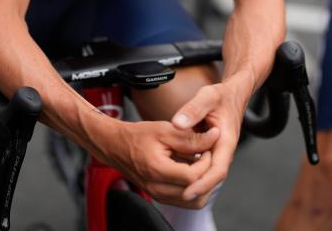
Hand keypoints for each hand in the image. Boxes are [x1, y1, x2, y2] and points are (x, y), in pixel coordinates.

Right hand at [101, 120, 218, 207]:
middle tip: (207, 155)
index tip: (206, 147)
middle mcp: (157, 189)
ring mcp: (158, 195)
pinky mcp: (160, 197)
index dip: (206, 162)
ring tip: (201, 162)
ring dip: (203, 183)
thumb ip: (190, 137)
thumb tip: (215, 136)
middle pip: (196, 193)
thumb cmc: (138, 136)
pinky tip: (192, 169)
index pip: (192, 176)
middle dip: (207, 173)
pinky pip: (186, 200)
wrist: (116, 146)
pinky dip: (194, 188)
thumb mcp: (165, 130)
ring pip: (194, 201)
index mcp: (157, 170)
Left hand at [170, 82, 246, 204]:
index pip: (217, 171)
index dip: (202, 184)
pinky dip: (189, 176)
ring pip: (206, 176)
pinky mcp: (209, 153)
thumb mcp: (207, 96)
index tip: (187, 192)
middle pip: (211, 180)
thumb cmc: (221, 96)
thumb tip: (178, 124)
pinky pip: (200, 169)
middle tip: (172, 197)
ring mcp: (216, 154)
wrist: (232, 95)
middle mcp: (223, 152)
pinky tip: (173, 179)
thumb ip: (193, 109)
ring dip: (191, 186)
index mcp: (226, 142)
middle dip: (195, 190)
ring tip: (169, 193)